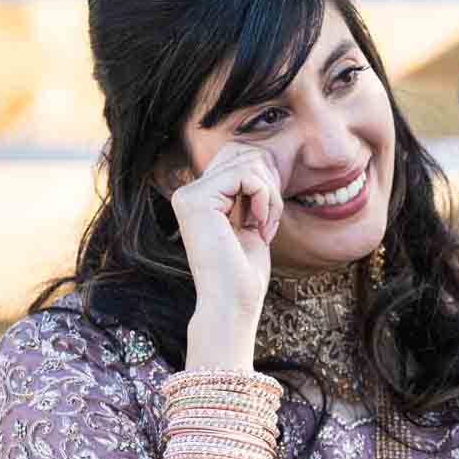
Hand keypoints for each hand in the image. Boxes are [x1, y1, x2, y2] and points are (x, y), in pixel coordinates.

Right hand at [169, 143, 281, 369]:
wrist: (233, 304)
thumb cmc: (243, 273)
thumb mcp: (249, 223)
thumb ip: (248, 192)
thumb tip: (260, 158)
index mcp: (197, 199)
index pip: (237, 160)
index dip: (264, 183)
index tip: (268, 219)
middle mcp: (187, 194)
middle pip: (242, 155)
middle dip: (269, 184)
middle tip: (270, 221)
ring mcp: (188, 196)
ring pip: (248, 163)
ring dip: (271, 195)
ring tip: (267, 226)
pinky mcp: (197, 200)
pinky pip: (247, 176)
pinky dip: (266, 198)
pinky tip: (262, 227)